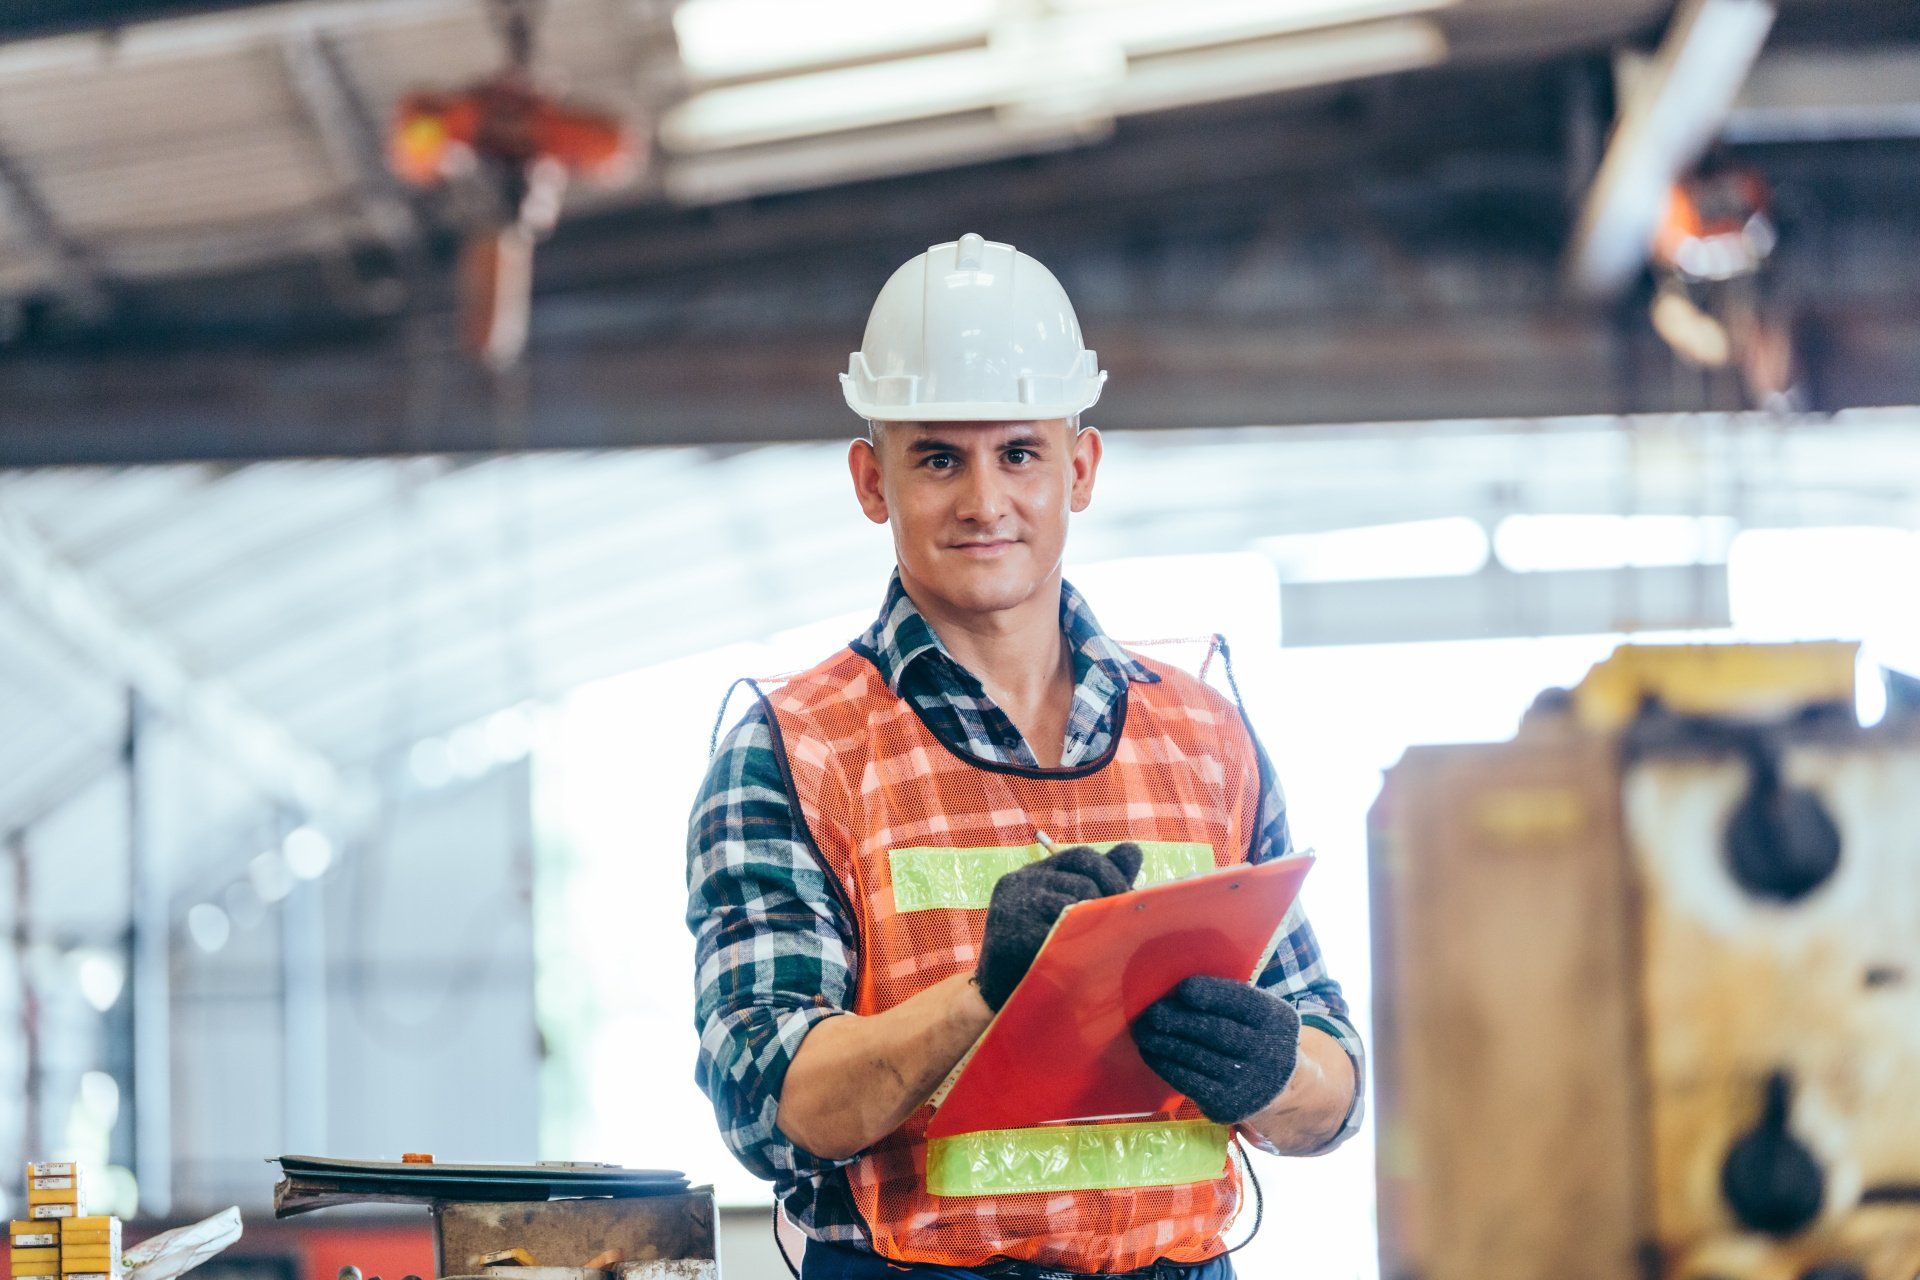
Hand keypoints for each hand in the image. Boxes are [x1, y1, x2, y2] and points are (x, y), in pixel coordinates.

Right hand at [975, 843, 1142, 1010]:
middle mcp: (1019, 882)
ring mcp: (1011, 908)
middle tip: (1125, 926)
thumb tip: (1132, 850)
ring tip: (1104, 945)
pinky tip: (1085, 959)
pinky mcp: (1009, 937)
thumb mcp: (1069, 909)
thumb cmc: (1042, 951)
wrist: (1000, 998)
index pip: (1080, 856)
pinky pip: (1057, 936)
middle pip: (1081, 880)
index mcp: (1034, 873)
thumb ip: (1100, 881)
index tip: (1129, 897)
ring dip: (1095, 926)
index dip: (1110, 873)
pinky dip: (1078, 947)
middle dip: (1110, 901)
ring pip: (1073, 907)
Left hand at [1131, 975, 1300, 1123]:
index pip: (1242, 1003)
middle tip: (1151, 1012)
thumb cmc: (1256, 1038)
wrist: (1281, 1092)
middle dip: (1178, 1020)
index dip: (1213, 995)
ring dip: (1163, 1043)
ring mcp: (1247, 1082)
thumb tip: (1178, 990)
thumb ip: (1231, 1001)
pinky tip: (1150, 1053)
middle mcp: (1266, 1052)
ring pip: (1197, 1057)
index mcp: (1275, 1020)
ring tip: (1142, 1031)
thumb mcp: (1260, 1014)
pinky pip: (1189, 1081)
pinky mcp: (1228, 1105)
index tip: (1184, 989)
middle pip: (1216, 1031)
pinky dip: (1165, 1065)